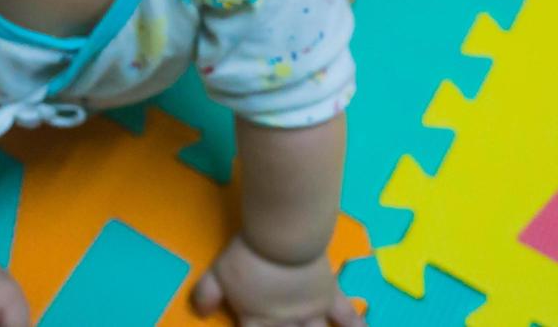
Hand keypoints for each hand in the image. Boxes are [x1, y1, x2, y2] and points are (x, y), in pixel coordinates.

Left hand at [191, 234, 364, 326]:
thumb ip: (207, 293)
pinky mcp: (330, 296)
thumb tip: (200, 312)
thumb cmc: (249, 256)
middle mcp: (286, 325)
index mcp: (258, 321)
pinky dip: (357, 326)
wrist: (285, 239)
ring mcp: (310, 313)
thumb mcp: (218, 273)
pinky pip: (347, 316)